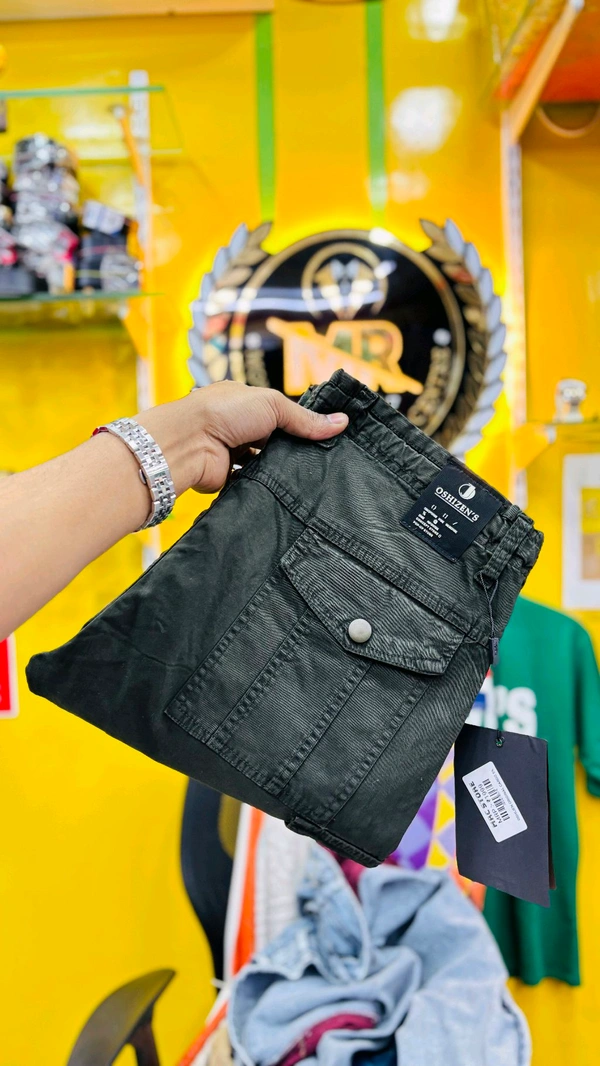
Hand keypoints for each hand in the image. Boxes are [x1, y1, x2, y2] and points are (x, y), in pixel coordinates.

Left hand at [136, 381, 348, 494]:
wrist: (189, 443)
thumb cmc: (225, 412)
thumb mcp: (273, 405)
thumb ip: (304, 419)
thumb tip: (341, 423)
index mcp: (245, 403)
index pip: (279, 414)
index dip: (300, 425)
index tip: (326, 437)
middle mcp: (238, 427)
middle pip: (274, 441)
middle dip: (292, 450)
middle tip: (322, 462)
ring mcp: (232, 454)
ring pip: (264, 464)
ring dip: (279, 469)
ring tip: (308, 477)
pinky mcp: (228, 479)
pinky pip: (253, 484)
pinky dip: (265, 486)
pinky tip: (285, 490)